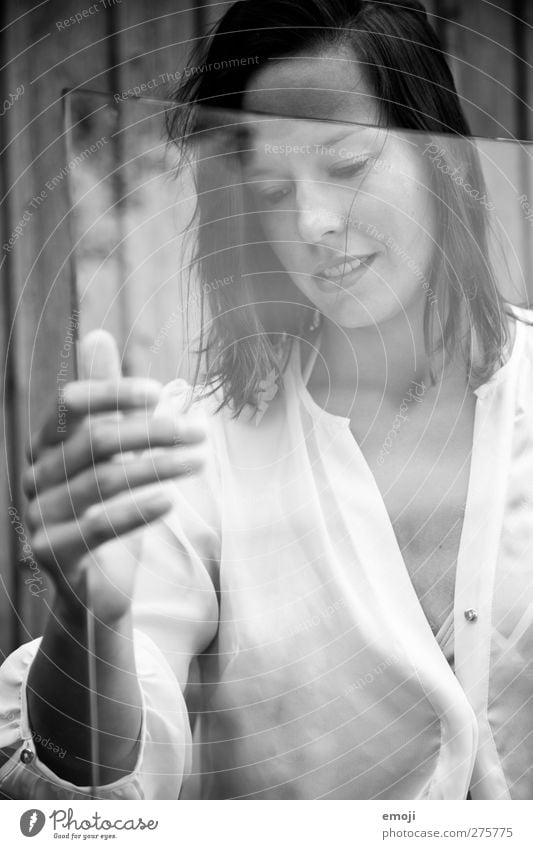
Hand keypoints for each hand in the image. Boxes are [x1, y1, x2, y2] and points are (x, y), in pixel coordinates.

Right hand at [23, 330, 206, 622]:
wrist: (97, 587)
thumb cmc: (110, 512)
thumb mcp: (116, 455)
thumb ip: (112, 402)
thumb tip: (98, 334)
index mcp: (48, 445)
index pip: (71, 402)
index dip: (112, 391)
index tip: (158, 390)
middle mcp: (37, 476)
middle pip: (95, 439)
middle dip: (153, 431)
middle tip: (200, 432)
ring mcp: (40, 515)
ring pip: (103, 479)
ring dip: (158, 466)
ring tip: (199, 461)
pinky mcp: (52, 553)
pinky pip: (96, 526)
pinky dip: (136, 509)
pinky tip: (171, 499)